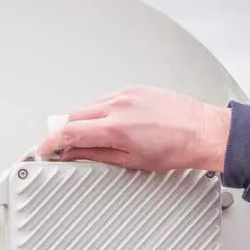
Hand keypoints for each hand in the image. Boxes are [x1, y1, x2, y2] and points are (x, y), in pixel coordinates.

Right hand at [36, 85, 230, 173]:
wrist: (204, 132)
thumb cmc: (178, 149)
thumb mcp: (132, 161)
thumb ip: (97, 155)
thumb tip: (75, 154)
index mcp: (116, 127)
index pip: (69, 131)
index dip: (52, 142)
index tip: (46, 150)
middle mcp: (119, 105)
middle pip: (74, 116)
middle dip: (65, 132)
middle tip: (64, 148)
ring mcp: (127, 93)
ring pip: (90, 106)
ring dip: (83, 122)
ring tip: (91, 139)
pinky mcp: (136, 88)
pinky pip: (107, 99)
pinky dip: (101, 113)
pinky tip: (110, 125)